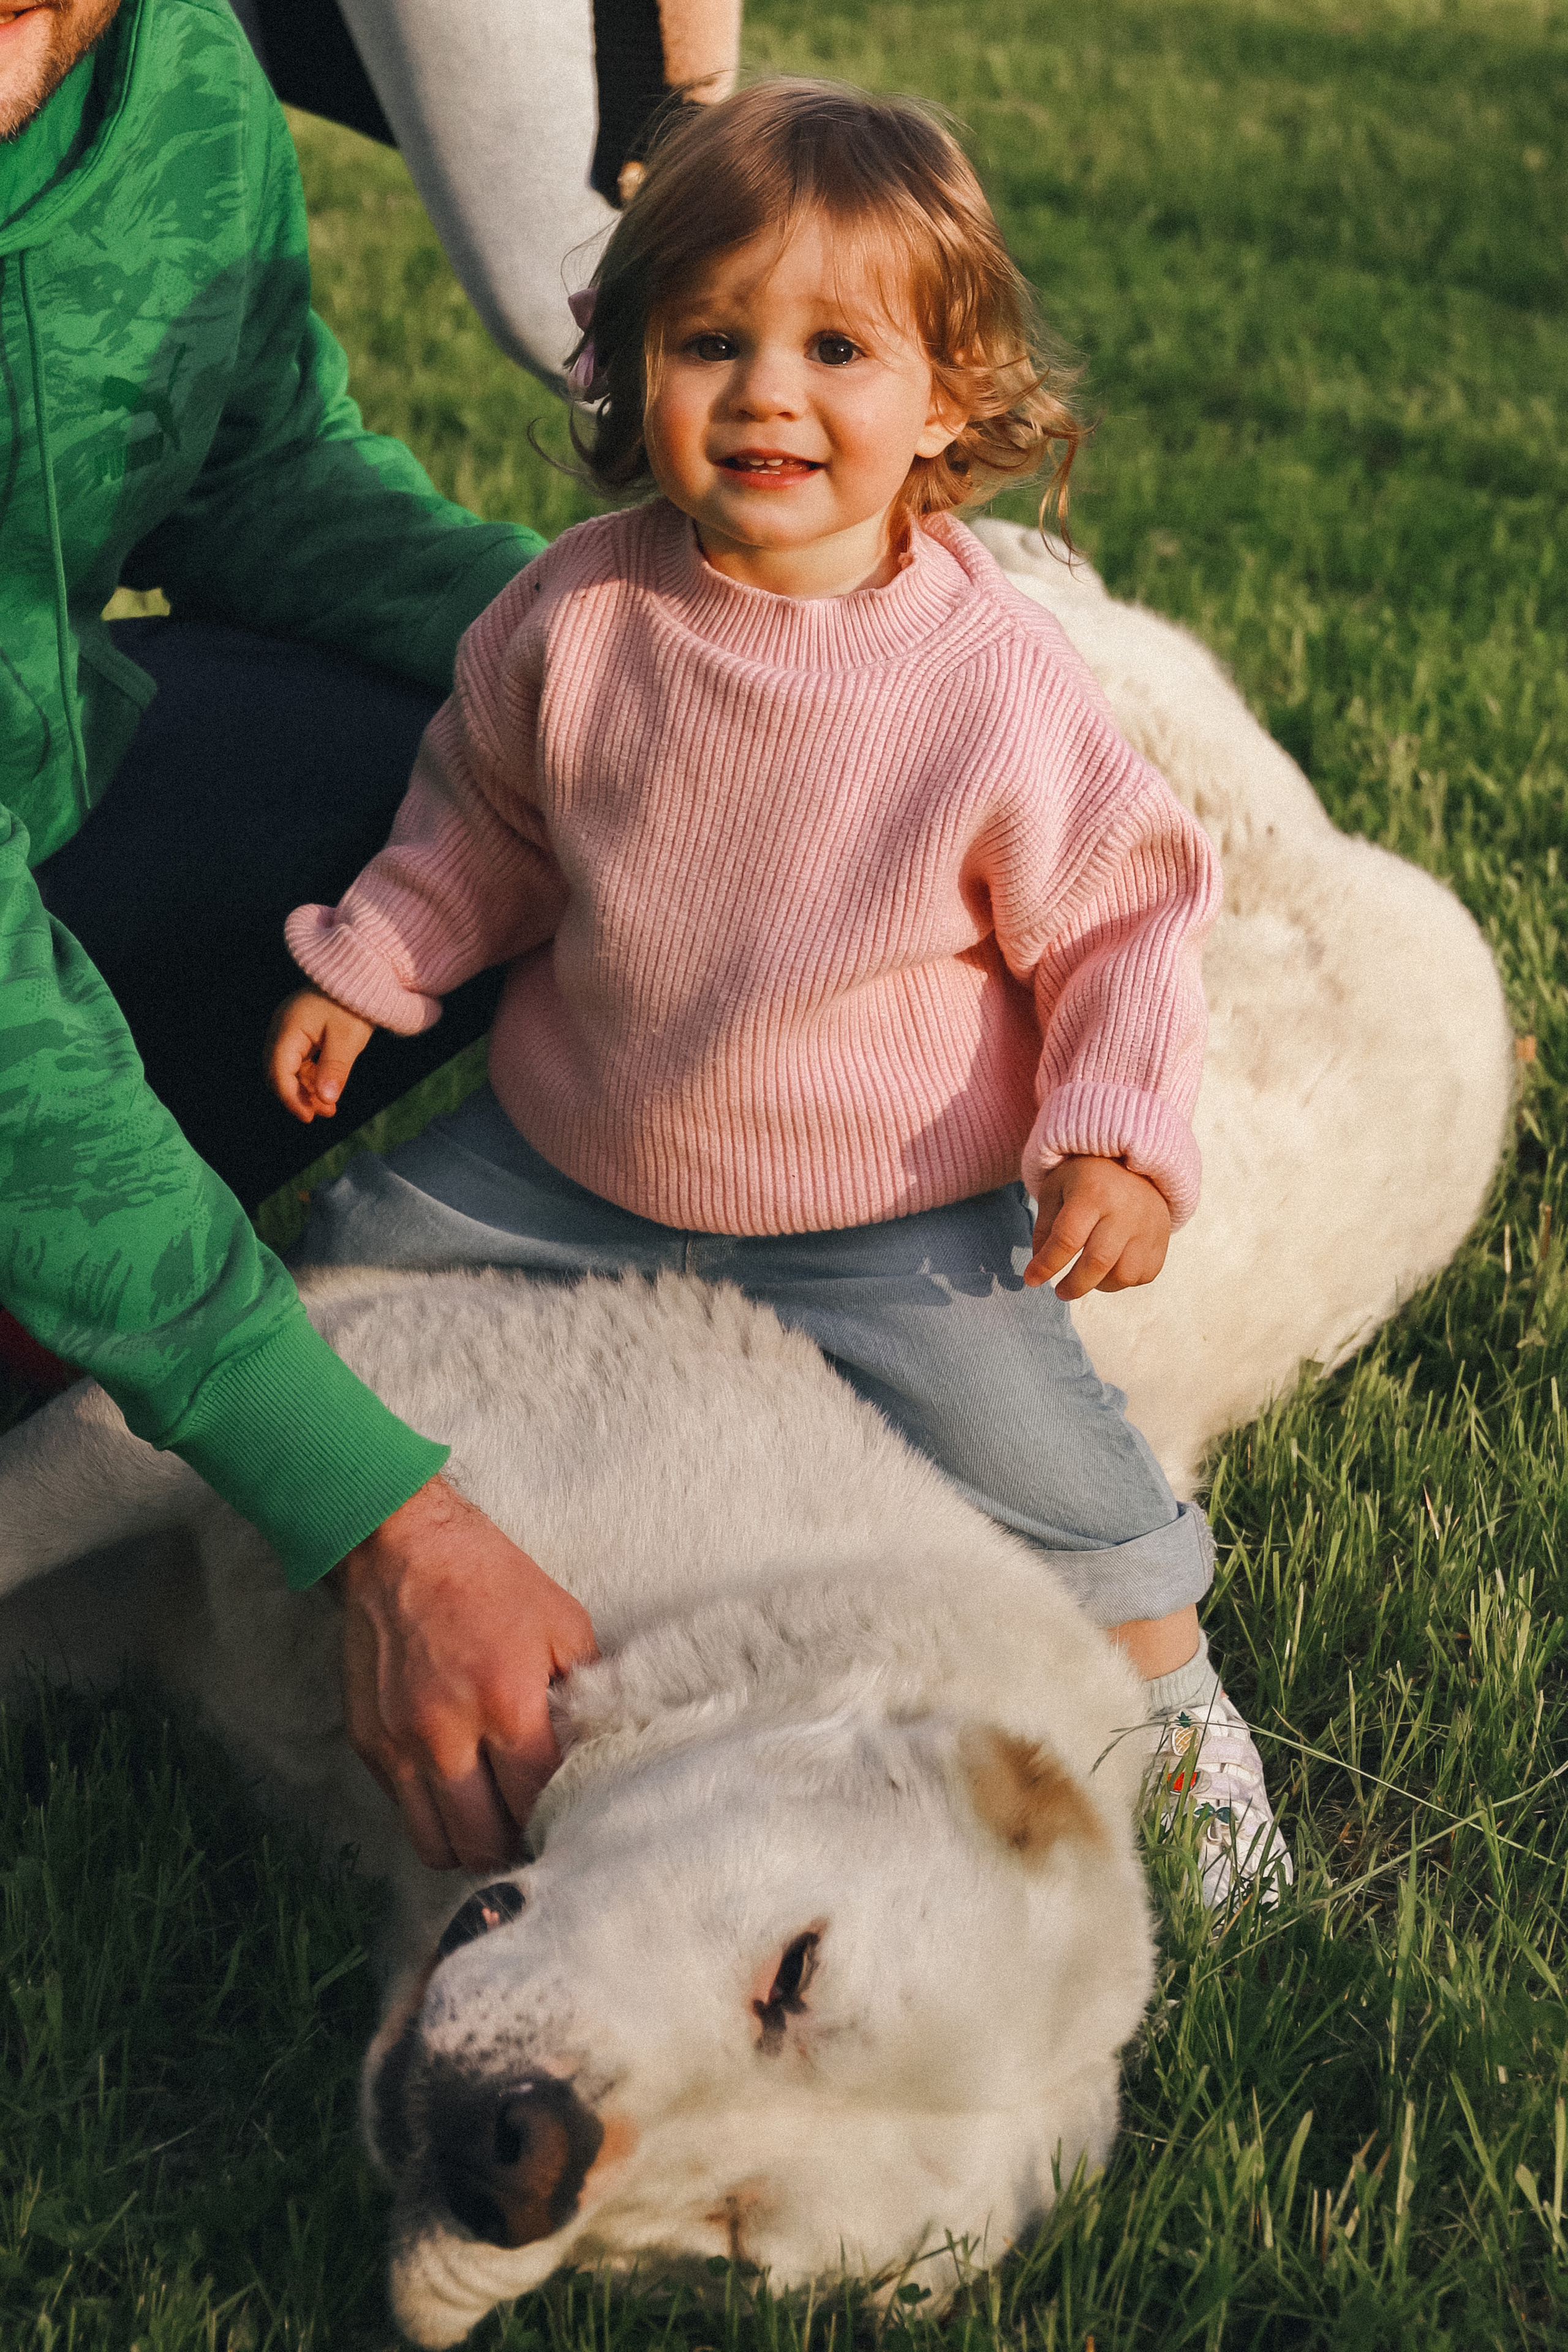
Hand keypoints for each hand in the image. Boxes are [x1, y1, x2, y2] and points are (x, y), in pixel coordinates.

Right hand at [265, 987, 374, 1122]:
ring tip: (329, 1108)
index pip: (279, 1071)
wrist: (360, 977)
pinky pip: (299, 1061)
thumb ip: (334, 1069)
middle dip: (299, 1096)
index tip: (308, 1117)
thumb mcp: (347, 1038)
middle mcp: (282, 1029)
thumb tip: (325, 1099)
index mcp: (288, 1028)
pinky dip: (311, 1077)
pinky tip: (327, 1091)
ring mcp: (290, 1030)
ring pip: (290, 1069)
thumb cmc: (353, 1004)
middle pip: (279, 1073)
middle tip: (323, 1113)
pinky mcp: (300, 1033)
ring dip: (306, 1089)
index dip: (291, 1098)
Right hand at [330, 1476, 599, 1870]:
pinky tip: (456, 1785)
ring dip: (468, 1845)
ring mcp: (399, 1742)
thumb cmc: (490, 1579)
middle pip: (482, 1842)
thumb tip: (598, 1752)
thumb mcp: (562, 1622)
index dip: (559, 1819)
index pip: (536, 1801)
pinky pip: (402, 1810)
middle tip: (532, 1831)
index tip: (572, 1818)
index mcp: (505, 1701)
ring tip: (492, 1822)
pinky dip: (432, 1812)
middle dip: (514, 1846)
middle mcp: (445, 1733)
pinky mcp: (368, 1741)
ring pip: (434, 1844)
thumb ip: (583, 1693)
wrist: (399, 1543)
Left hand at [1025, 1155, 1171, 1300]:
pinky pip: (1145, 1274)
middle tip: (1060, 1292)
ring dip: (1101, 1285)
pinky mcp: (1162, 1236)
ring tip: (1088, 1276)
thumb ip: (1045, 1227)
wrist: (1132, 1160)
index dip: (1046, 1265)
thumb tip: (1040, 1265)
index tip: (1031, 1279)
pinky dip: (1125, 1281)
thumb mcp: (1056, 1189)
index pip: (1067, 1239)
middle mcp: (1124, 1210)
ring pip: (1125, 1275)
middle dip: (1074, 1285)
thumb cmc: (1086, 1177)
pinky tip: (1111, 1269)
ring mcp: (1147, 1225)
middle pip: (1098, 1262)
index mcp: (1092, 1193)